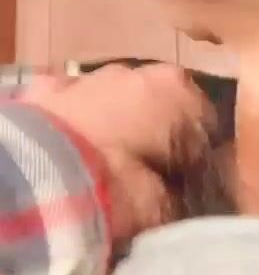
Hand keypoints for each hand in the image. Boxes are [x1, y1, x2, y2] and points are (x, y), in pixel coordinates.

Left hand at [21, 64, 216, 243]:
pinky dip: (76, 118)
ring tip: (106, 162)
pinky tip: (72, 144)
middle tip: (149, 173)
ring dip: (117, 121)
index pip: (207, 123)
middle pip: (159, 103)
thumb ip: (182, 194)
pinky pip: (73, 100)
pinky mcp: (48, 86)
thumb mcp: (163, 204)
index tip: (190, 183)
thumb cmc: (114, 186)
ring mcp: (91, 75)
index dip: (201, 156)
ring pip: (116, 97)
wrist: (36, 178)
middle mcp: (138, 70)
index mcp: (178, 91)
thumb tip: (187, 196)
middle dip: (157, 132)